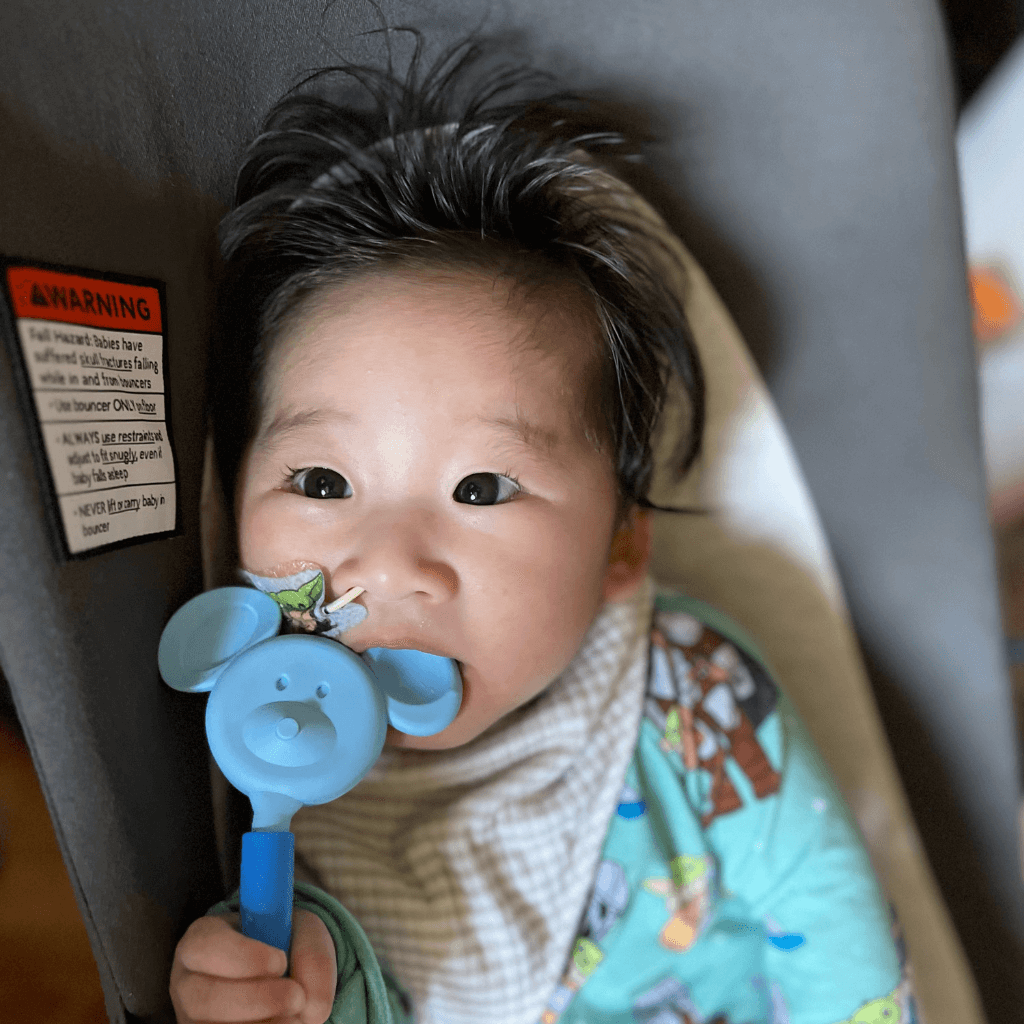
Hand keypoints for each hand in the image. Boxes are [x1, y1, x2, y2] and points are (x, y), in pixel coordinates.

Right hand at [170, 908, 337, 1023]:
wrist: (283, 977)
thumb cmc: (285, 946)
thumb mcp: (304, 933)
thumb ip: (312, 956)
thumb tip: (310, 1005)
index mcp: (202, 940)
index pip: (205, 946)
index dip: (242, 957)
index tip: (280, 961)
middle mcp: (188, 984)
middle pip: (202, 999)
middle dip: (256, 1000)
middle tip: (296, 996)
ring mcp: (191, 1021)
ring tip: (294, 1018)